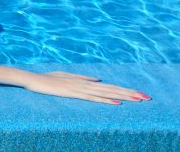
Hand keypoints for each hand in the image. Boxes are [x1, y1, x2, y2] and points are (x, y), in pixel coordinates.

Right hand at [22, 70, 150, 103]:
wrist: (32, 78)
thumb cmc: (47, 78)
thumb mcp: (66, 76)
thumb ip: (82, 77)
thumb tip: (98, 79)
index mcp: (85, 81)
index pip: (110, 86)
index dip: (125, 89)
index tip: (139, 93)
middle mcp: (85, 84)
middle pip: (112, 89)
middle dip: (130, 93)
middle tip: (147, 97)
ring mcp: (79, 88)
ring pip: (106, 93)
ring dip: (123, 96)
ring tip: (138, 99)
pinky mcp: (73, 93)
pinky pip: (92, 98)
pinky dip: (105, 100)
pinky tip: (117, 102)